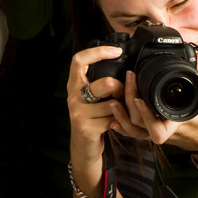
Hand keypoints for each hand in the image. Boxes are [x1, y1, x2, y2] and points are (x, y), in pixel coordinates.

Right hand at [66, 45, 126, 162]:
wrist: (83, 146)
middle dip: (121, 88)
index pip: (79, 60)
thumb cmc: (92, 118)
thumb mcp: (92, 98)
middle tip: (124, 94)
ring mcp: (78, 112)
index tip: (116, 51)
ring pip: (112, 104)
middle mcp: (73, 97)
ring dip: (123, 108)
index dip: (98, 52)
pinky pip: (112, 119)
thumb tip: (124, 70)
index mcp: (74, 85)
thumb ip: (100, 84)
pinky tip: (117, 123)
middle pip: (104, 83)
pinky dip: (119, 121)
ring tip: (122, 111)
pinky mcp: (86, 127)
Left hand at [121, 67, 197, 152]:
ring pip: (131, 129)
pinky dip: (120, 123)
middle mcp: (161, 129)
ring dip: (120, 115)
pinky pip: (130, 130)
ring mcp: (152, 130)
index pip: (156, 129)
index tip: (139, 99)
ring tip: (113, 99)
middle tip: (130, 80)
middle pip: (138, 123)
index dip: (145, 117)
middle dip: (129, 103)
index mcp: (174, 124)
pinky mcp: (147, 128)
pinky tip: (111, 115)